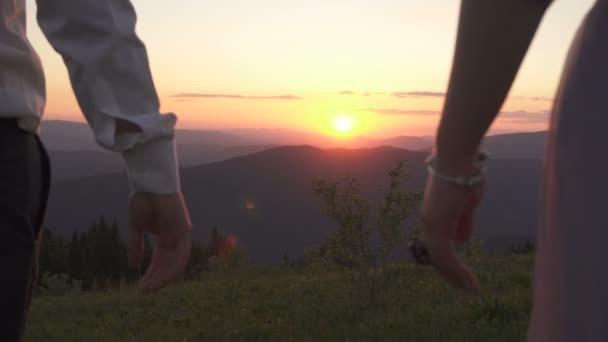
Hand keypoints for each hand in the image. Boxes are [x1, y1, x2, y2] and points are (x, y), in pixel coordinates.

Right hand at [127, 192, 191, 292]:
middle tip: (142, 291)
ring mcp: (181, 235)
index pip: (160, 262)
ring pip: (176, 264)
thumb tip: (132, 266)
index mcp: (165, 237)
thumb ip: (136, 246)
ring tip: (149, 288)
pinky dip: (172, 268)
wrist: (148, 182)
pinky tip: (161, 277)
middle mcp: (175, 238)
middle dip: (156, 279)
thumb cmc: (143, 200)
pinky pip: (182, 255)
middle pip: (168, 265)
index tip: (139, 287)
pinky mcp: (185, 230)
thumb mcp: (136, 228)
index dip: (151, 275)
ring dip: (163, 278)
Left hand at [420, 170, 483, 292]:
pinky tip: (469, 280)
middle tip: (466, 288)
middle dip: (451, 274)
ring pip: (440, 259)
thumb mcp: (468, 204)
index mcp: (435, 217)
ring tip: (471, 289)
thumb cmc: (465, 175)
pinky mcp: (437, 224)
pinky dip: (457, 270)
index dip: (449, 262)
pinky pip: (445, 255)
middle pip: (436, 255)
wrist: (460, 158)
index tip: (461, 275)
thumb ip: (463, 222)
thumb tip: (463, 240)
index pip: (438, 246)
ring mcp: (431, 223)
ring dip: (456, 276)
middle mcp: (429, 222)